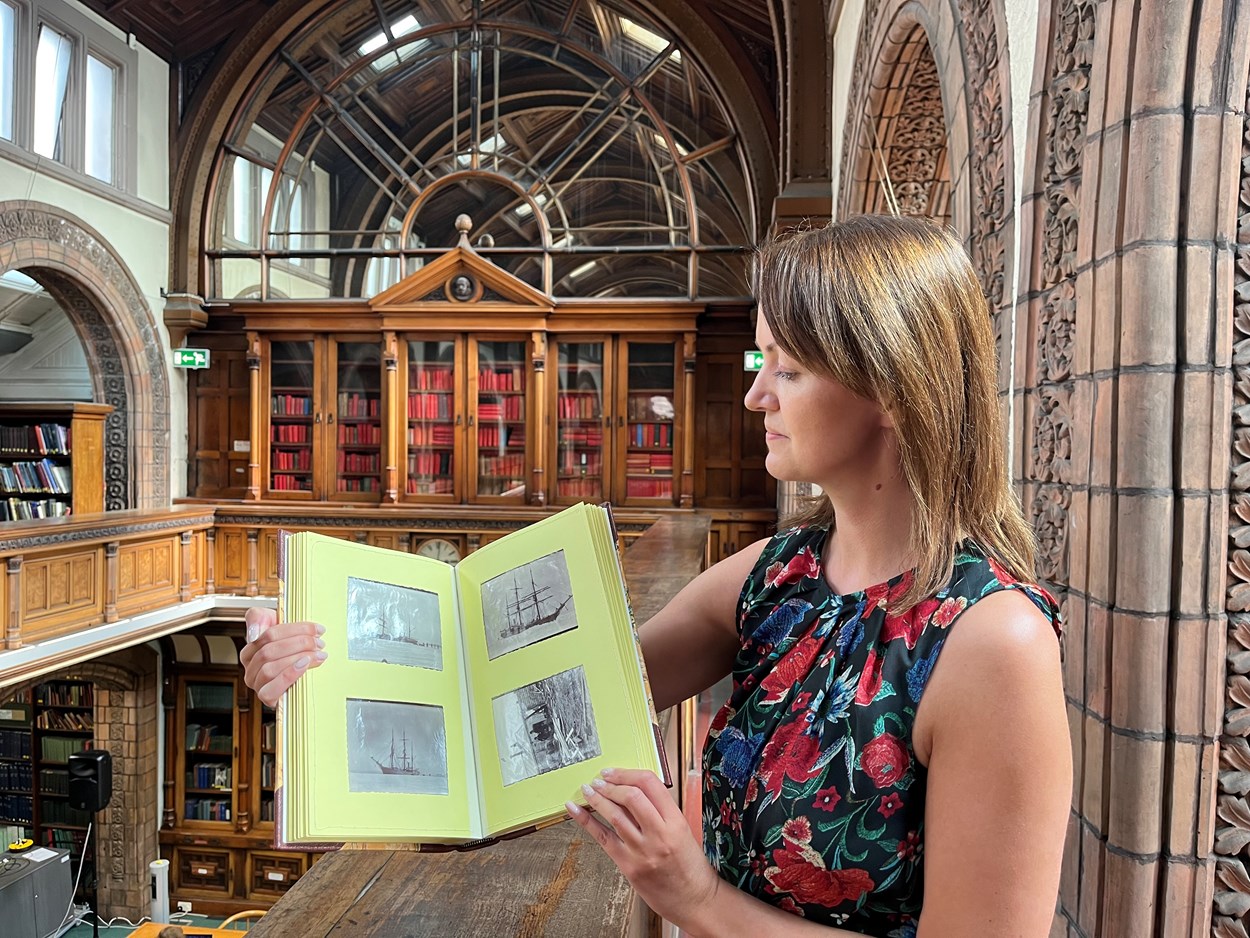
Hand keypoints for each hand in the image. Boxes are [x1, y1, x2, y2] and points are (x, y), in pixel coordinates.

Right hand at [238, 607, 326, 705]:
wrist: (300, 663)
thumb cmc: (289, 645)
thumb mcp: (272, 622)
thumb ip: (257, 617)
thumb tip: (254, 634)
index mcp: (250, 650)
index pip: (268, 635)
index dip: (294, 630)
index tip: (317, 630)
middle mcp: (250, 668)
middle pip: (269, 651)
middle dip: (299, 644)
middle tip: (319, 643)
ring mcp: (257, 685)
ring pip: (270, 669)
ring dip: (297, 659)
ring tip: (319, 654)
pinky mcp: (266, 698)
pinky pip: (271, 689)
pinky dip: (289, 675)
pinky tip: (304, 665)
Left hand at [567, 767, 719, 930]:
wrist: (695, 901)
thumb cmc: (692, 868)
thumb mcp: (684, 831)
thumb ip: (661, 812)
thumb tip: (632, 792)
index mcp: (676, 822)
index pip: (650, 784)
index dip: (628, 774)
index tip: (615, 772)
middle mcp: (659, 834)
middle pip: (631, 797)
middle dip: (611, 784)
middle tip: (599, 779)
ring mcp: (642, 851)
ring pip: (614, 815)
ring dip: (597, 798)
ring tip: (588, 789)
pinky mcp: (629, 866)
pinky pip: (604, 838)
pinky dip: (587, 822)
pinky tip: (575, 810)